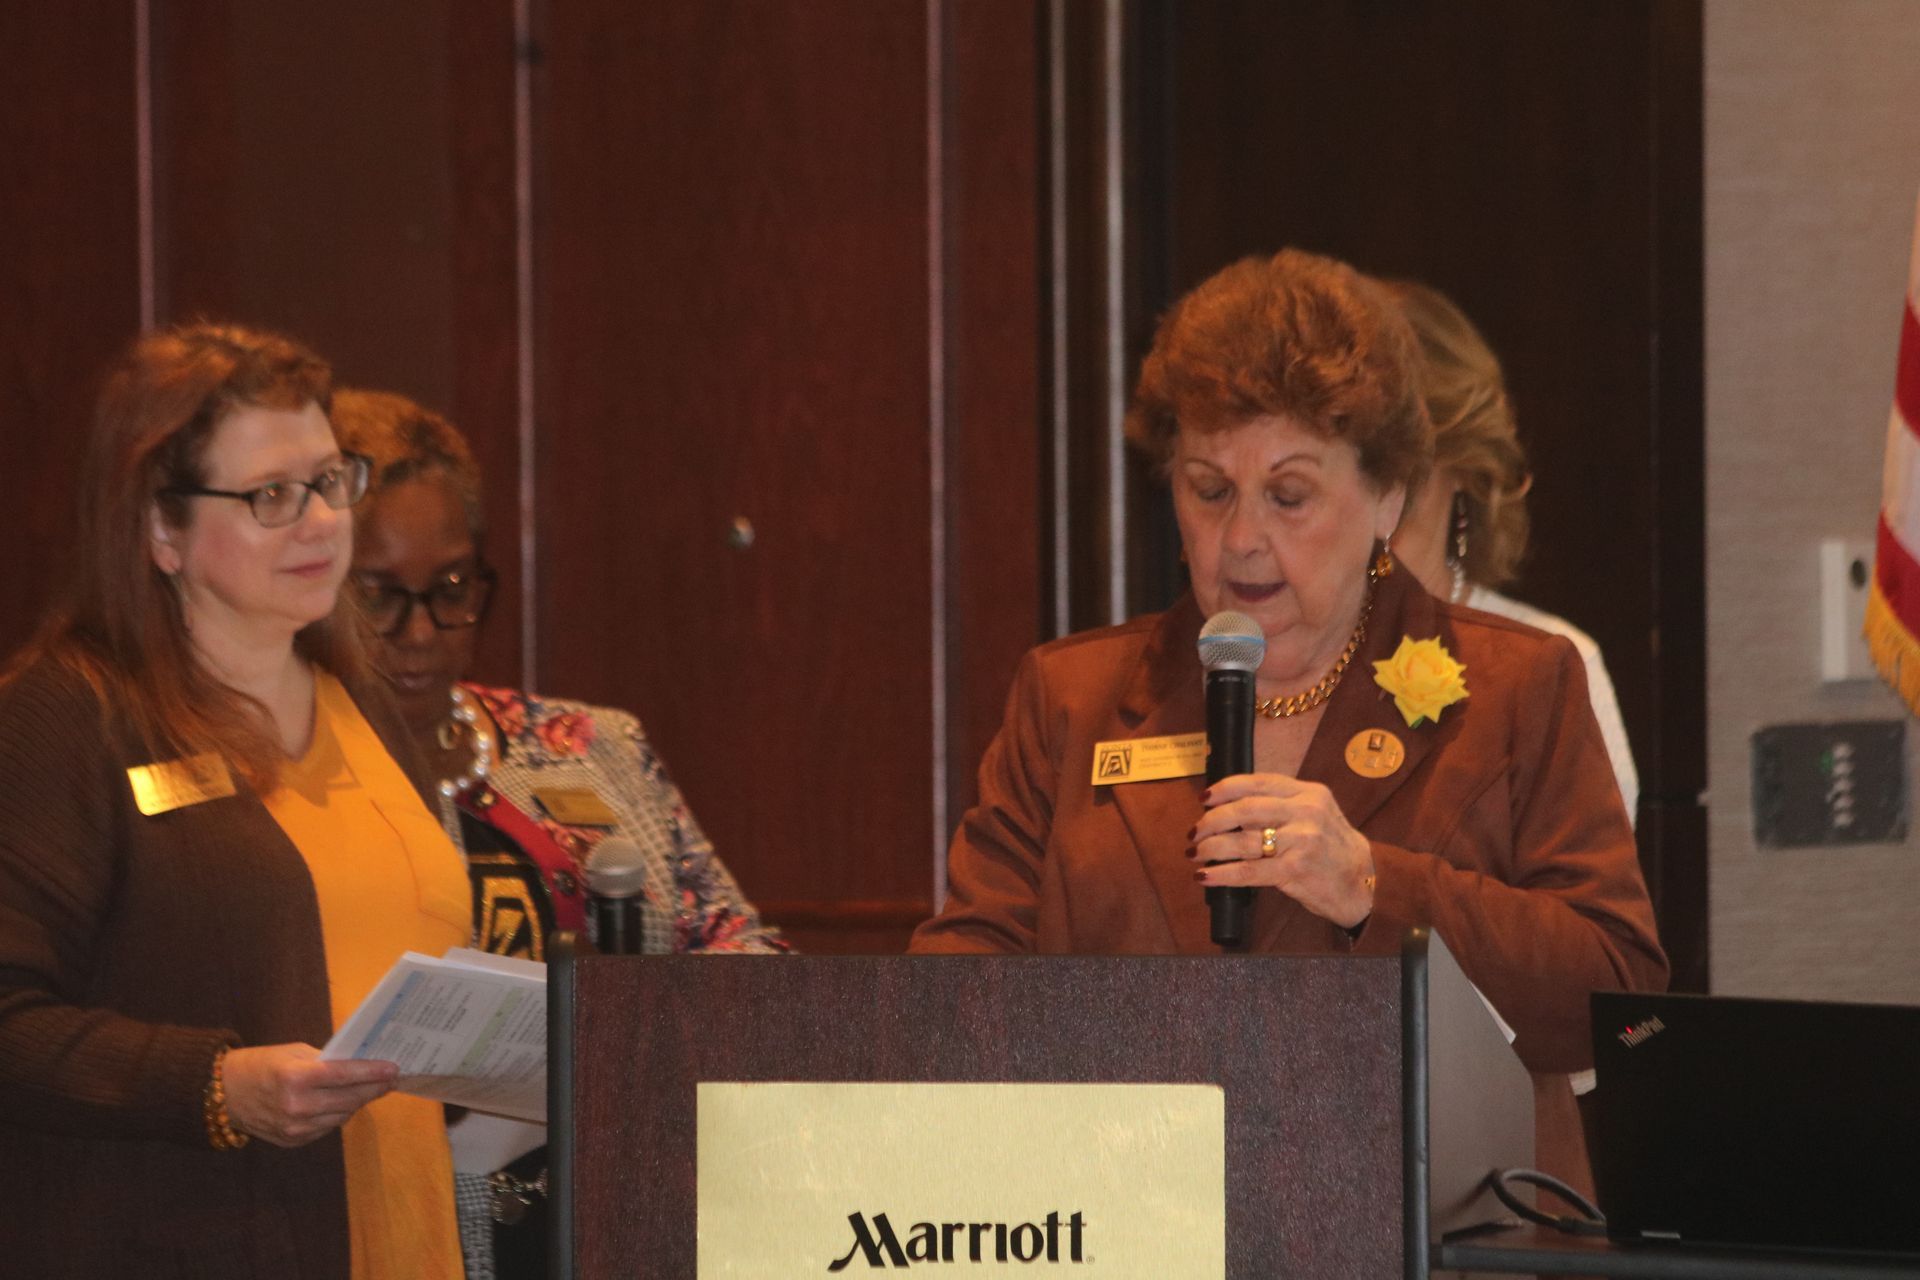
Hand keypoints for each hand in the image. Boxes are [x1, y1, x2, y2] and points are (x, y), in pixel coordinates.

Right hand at [220, 1043, 398, 1147]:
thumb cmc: (261, 1064)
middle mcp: (297, 1106)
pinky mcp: (293, 1142)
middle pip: (349, 1099)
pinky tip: (345, 1103)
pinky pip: (327, 1128)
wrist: (223, 1094)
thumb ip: (326, 1060)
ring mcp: (295, 1129)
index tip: (394, 1069)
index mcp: (296, 1078)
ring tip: (372, 1089)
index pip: (345, 1075)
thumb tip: (360, 1065)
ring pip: (342, 1116)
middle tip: (391, 1079)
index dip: (373, 1072)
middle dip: (373, 1088)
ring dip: (359, 1103)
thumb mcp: (294, 1052)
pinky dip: (338, 1115)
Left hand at [1191, 773, 1374, 928]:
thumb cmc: (1329, 846)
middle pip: (1245, 809)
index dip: (1225, 788)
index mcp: (1308, 793)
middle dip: (1212, 821)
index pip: (1258, 782)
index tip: (1204, 798)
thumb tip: (1228, 807)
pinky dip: (1222, 874)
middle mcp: (1306, 812)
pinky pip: (1249, 870)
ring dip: (1211, 847)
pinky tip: (1206, 876)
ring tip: (1195, 853)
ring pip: (1243, 840)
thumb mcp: (1313, 812)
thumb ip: (1279, 805)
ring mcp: (1302, 841)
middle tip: (1195, 832)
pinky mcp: (1295, 870)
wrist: (1361, 880)